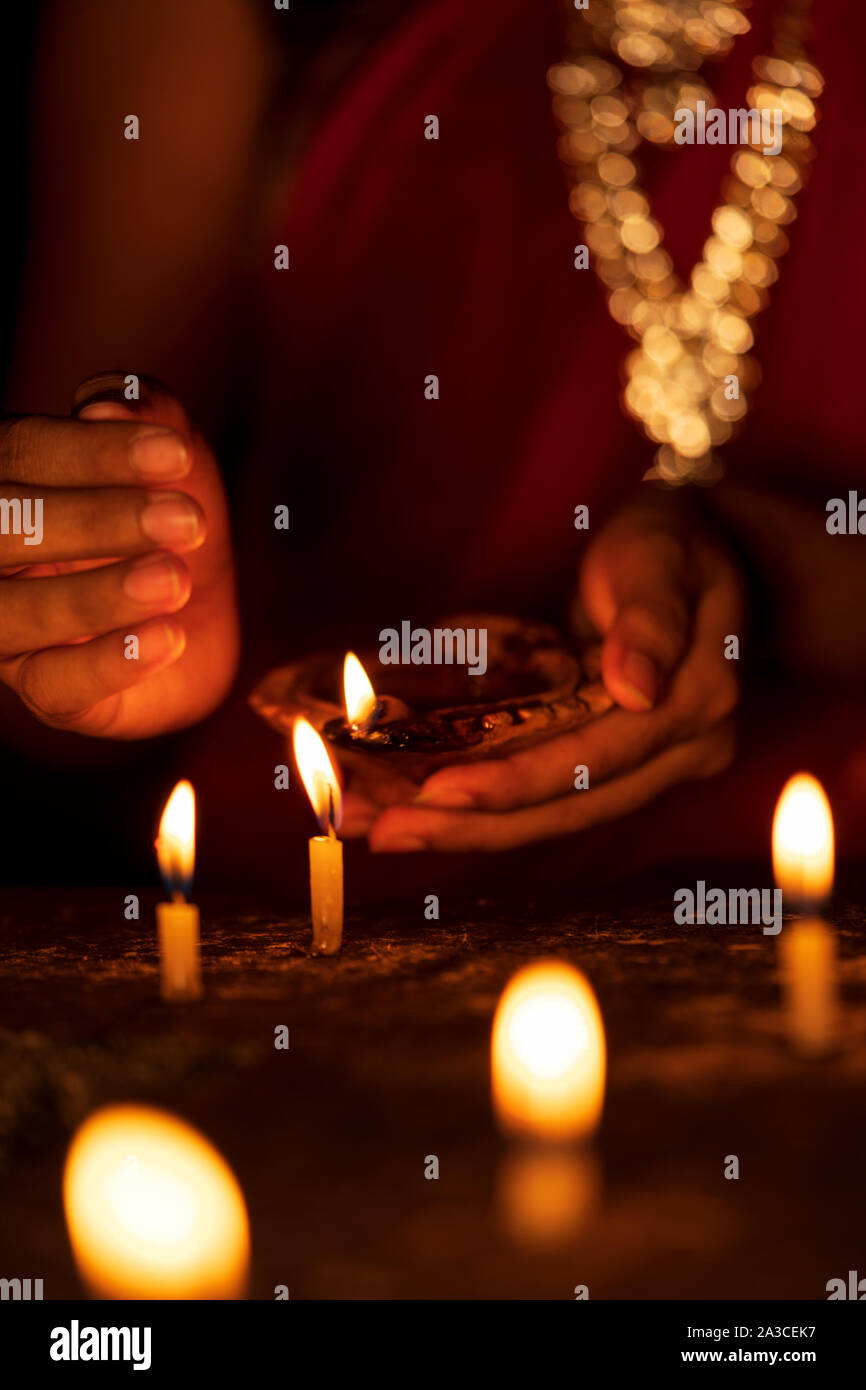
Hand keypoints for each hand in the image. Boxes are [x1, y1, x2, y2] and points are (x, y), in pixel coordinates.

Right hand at [0, 374, 238, 736]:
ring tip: (175, 581)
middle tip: (186, 520)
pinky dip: (113, 661)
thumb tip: (105, 404)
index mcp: (7, 481)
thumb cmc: (169, 527)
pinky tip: (168, 638)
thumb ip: (149, 416)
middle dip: (97, 520)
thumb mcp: (175, 462)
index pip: (21, 452)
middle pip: (7, 528)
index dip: (92, 451)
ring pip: (18, 614)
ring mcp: (9, 629)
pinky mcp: (47, 691)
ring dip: (99, 596)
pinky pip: (57, 685)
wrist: (202, 621)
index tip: (175, 453)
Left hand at [358, 490, 742, 850]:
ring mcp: (646, 767)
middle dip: (470, 824)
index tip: (440, 789)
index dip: (518, 782)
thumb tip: (636, 690)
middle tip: (382, 831)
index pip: (597, 760)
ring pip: (549, 816)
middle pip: (567, 808)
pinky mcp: (609, 766)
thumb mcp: (659, 556)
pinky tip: (410, 810)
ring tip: (377, 831)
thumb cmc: (669, 542)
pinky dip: (477, 808)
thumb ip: (650, 617)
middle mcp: (678, 753)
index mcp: (696, 704)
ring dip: (462, 829)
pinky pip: (542, 797)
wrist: (693, 553)